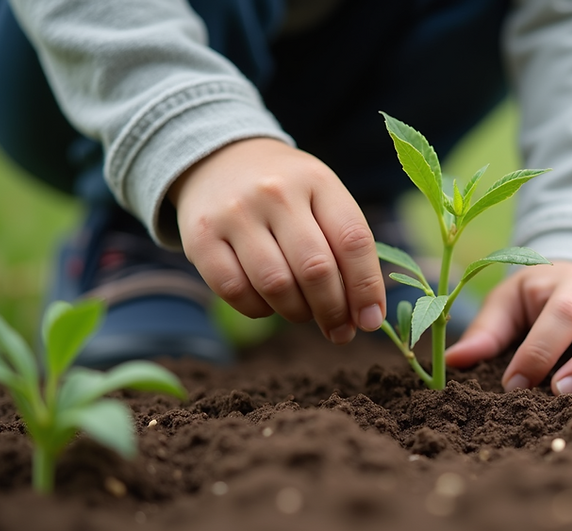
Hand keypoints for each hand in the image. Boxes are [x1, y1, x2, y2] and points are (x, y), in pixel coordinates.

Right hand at [169, 138, 384, 343]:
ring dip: (297, 313)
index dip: (366, 288)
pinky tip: (268, 304)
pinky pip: (235, 291)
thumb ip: (347, 248)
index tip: (370, 321)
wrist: (220, 159)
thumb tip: (366, 316)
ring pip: (277, 285)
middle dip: (333, 310)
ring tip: (303, 313)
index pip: (353, 241)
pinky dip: (259, 309)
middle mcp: (276, 192)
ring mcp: (235, 213)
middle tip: (339, 330)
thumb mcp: (323, 199)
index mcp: (318, 181)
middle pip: (316, 269)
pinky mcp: (200, 238)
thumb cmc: (288, 193)